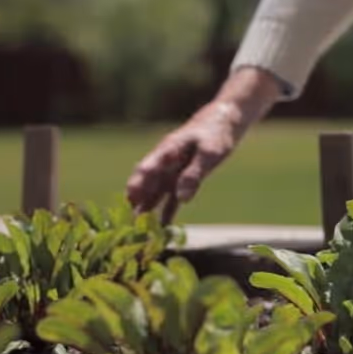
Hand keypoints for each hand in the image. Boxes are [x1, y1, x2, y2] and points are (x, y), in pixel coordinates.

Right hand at [125, 67, 280, 223]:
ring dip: (147, 211)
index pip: (146, 169)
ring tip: (138, 232)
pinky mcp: (181, 179)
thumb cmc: (217, 133)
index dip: (137, 185)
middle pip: (145, 185)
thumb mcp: (209, 153)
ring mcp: (171, 172)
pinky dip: (166, 212)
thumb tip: (182, 199)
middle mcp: (164, 163)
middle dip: (135, 204)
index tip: (130, 201)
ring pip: (155, 194)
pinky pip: (171, 199)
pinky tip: (162, 230)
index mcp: (167, 151)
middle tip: (127, 225)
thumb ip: (194, 174)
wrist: (225, 121)